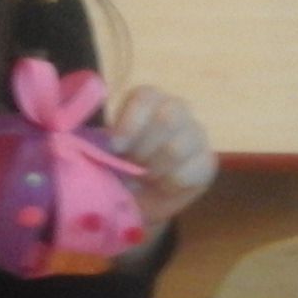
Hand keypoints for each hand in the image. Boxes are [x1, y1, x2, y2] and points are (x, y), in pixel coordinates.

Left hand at [109, 85, 214, 237]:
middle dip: (144, 149)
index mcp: (147, 100)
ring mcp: (196, 134)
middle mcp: (175, 109)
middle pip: (168, 117)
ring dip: (155, 169)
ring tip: (146, 177)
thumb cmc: (116, 168)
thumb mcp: (100, 153)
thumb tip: (89, 141)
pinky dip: (171, 184)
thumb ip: (96, 142)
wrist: (137, 200)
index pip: (146, 96)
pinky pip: (192, 171)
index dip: (130, 122)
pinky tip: (164, 186)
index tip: (116, 147)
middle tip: (132, 166)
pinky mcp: (207, 161)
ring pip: (178, 147)